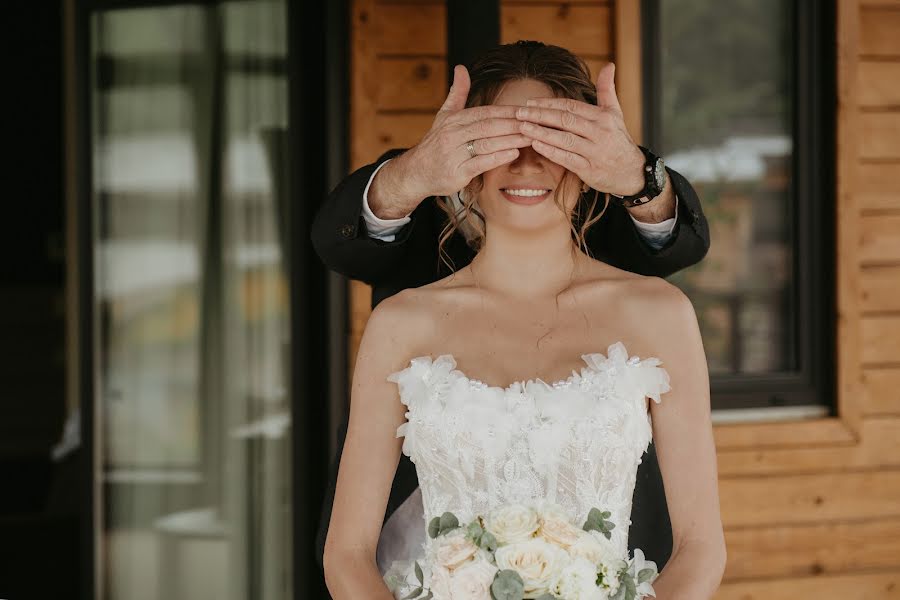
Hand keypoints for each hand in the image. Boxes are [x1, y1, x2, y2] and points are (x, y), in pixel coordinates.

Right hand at [399, 65, 534, 202]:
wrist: (415, 173)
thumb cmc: (435, 144)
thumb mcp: (444, 116)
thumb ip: (456, 93)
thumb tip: (461, 68)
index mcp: (455, 120)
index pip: (486, 112)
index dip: (508, 111)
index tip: (528, 110)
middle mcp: (453, 134)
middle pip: (489, 125)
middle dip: (514, 124)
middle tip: (536, 122)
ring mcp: (454, 154)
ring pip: (487, 143)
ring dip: (511, 139)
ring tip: (531, 137)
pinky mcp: (456, 173)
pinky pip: (480, 163)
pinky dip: (498, 158)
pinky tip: (514, 153)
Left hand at [512, 62, 645, 196]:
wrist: (632, 172)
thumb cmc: (618, 140)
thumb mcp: (615, 113)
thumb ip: (607, 90)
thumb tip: (608, 65)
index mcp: (603, 117)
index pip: (571, 106)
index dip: (549, 104)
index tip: (530, 102)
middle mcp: (599, 133)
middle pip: (565, 120)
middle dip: (540, 116)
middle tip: (519, 112)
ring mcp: (594, 152)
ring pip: (564, 140)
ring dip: (541, 133)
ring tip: (522, 127)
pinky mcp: (589, 170)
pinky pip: (567, 159)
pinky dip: (550, 152)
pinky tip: (535, 145)